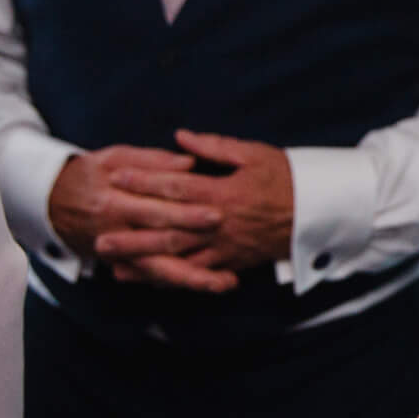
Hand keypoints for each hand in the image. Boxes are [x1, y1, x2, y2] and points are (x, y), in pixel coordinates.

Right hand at [46, 145, 230, 290]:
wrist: (52, 202)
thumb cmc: (90, 174)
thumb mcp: (114, 158)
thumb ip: (152, 161)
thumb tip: (189, 163)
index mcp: (114, 202)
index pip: (155, 209)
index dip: (186, 213)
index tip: (218, 213)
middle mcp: (117, 232)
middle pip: (161, 245)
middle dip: (197, 250)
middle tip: (230, 251)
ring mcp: (119, 254)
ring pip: (159, 272)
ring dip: (193, 279)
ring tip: (226, 282)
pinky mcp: (122, 265)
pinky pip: (153, 278)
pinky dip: (179, 283)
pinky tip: (207, 284)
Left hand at [101, 129, 294, 288]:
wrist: (318, 212)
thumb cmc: (287, 178)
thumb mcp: (254, 154)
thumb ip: (215, 147)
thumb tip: (181, 138)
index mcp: (222, 191)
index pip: (175, 185)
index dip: (144, 180)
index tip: (116, 176)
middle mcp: (219, 221)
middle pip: (168, 227)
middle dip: (132, 230)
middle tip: (100, 233)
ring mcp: (224, 245)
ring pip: (179, 254)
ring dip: (144, 259)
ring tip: (114, 261)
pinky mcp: (232, 261)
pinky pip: (198, 273)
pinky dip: (172, 278)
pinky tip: (149, 279)